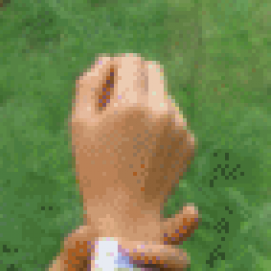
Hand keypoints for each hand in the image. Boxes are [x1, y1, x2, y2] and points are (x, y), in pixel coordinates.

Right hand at [69, 55, 196, 236]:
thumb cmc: (95, 165)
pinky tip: (144, 149)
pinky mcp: (189, 142)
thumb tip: (107, 60)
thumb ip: (90, 84)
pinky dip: (160, 124)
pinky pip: (174, 119)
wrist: (125, 209)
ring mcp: (180, 126)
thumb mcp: (81, 123)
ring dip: (148, 102)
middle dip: (135, 77)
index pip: (131, 60)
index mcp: (132, 102)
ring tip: (128, 133)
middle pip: (154, 70)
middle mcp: (162, 110)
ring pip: (165, 95)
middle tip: (116, 100)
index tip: (106, 81)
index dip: (116, 66)